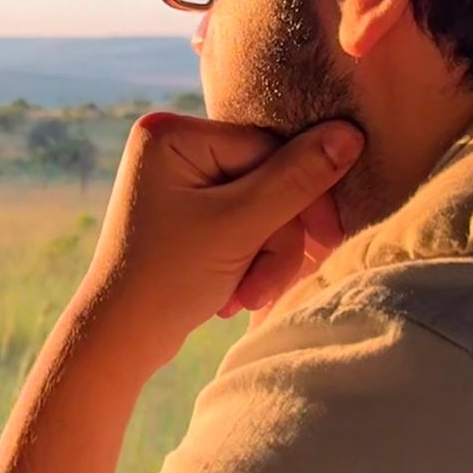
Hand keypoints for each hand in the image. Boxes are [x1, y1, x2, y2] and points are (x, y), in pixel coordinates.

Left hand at [72, 113, 364, 369]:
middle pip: (267, 179)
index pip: (268, 148)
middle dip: (274, 238)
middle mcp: (171, 147)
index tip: (326, 239)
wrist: (121, 338)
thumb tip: (350, 133)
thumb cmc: (169, 277)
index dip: (302, 194)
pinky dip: (247, 260)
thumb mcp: (240, 226)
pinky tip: (232, 294)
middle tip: (265, 286)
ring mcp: (178, 181)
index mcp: (170, 133)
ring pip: (261, 208)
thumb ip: (297, 179)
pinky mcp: (188, 213)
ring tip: (244, 297)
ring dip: (263, 256)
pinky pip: (242, 225)